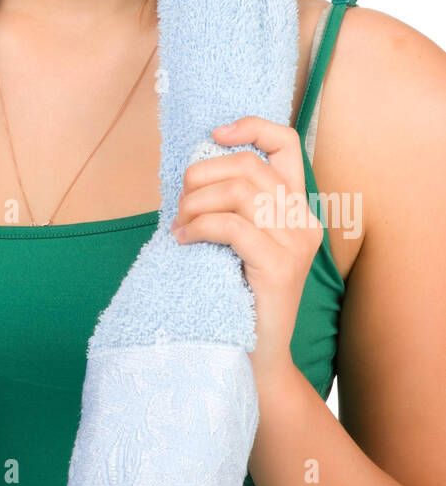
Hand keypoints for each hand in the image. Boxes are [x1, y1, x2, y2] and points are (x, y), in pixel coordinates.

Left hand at [169, 117, 322, 388]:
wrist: (255, 358)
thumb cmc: (236, 294)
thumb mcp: (237, 239)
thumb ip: (230, 203)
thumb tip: (190, 168)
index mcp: (298, 207)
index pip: (286, 143)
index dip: (250, 127)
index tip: (214, 135)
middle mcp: (305, 220)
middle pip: (248, 166)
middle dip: (201, 175)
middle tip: (180, 204)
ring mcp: (297, 243)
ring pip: (237, 192)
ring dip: (195, 203)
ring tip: (179, 225)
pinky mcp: (280, 267)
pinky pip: (232, 227)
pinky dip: (198, 226)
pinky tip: (182, 239)